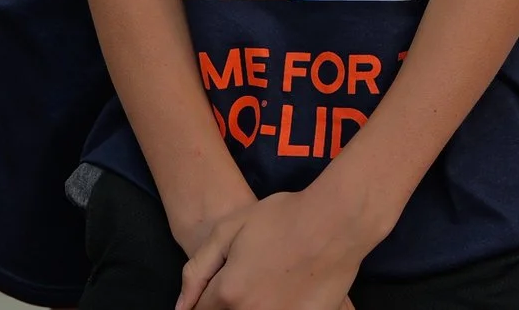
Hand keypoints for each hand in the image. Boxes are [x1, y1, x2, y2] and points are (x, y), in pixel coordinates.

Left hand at [186, 185, 372, 309]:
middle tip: (245, 284)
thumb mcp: (230, 229)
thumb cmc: (283, 217)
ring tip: (265, 286)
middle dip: (226, 305)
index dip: (203, 303)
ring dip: (250, 306)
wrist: (337, 220)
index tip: (216, 291)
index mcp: (228, 293)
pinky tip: (285, 294)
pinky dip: (279, 307)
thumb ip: (198, 270)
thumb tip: (181, 307)